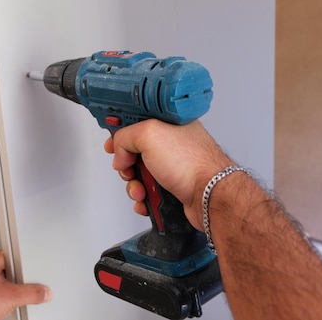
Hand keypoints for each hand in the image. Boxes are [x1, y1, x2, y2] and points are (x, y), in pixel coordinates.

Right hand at [104, 119, 233, 229]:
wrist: (210, 196)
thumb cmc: (192, 163)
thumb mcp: (149, 134)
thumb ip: (125, 136)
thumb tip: (119, 152)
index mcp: (168, 124)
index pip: (137, 121)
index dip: (121, 130)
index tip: (111, 140)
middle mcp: (171, 144)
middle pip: (134, 150)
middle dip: (126, 164)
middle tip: (128, 168)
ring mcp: (173, 166)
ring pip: (140, 175)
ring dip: (134, 185)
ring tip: (142, 189)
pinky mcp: (173, 187)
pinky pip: (149, 192)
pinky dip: (144, 199)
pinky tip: (148, 200)